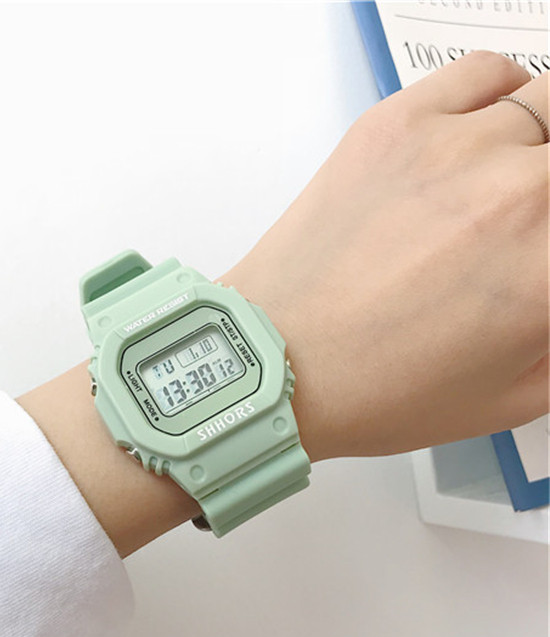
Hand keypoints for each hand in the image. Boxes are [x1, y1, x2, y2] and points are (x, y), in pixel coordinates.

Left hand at [22, 52, 548, 555]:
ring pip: (549, 102)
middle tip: (531, 220)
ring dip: (542, 143)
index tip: (544, 248)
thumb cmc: (371, 390)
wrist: (278, 363)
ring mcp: (454, 150)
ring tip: (517, 175)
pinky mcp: (396, 125)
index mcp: (548, 273)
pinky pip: (485, 72)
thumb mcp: (509, 398)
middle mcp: (516, 198)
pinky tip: (486, 132)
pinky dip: (503, 93)